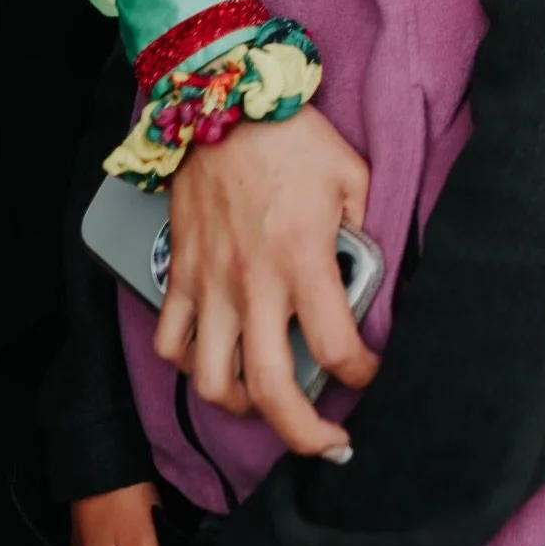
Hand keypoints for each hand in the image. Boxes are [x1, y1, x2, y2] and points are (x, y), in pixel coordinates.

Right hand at [154, 103, 375, 457]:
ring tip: (270, 405)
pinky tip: (216, 362)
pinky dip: (189, 366)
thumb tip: (369, 270)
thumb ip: (365, 230)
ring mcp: (210, 285)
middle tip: (327, 445)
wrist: (221, 100)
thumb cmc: (290, 136)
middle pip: (270, 390)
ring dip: (243, 408)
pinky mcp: (180, 275)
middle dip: (303, 434)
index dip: (362, 376)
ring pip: (213, 382)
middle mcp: (253, 284)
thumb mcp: (352, 176)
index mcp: (303, 259)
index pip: (337, 348)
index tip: (373, 374)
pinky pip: (171, 343)